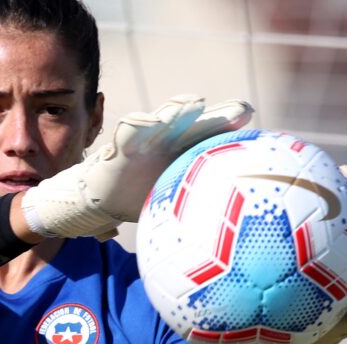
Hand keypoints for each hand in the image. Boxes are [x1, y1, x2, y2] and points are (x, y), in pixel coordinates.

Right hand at [21, 95, 253, 239]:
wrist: (92, 202)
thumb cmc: (134, 201)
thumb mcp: (168, 206)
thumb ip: (193, 210)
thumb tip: (233, 237)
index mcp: (180, 154)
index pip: (211, 137)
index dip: (232, 126)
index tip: (254, 116)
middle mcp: (164, 144)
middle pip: (195, 125)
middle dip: (217, 115)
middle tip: (241, 110)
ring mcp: (140, 144)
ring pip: (162, 123)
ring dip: (177, 111)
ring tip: (192, 103)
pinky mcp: (115, 151)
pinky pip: (125, 136)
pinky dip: (134, 127)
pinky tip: (145, 120)